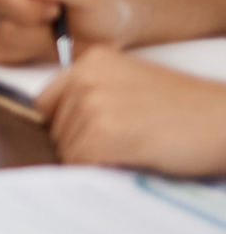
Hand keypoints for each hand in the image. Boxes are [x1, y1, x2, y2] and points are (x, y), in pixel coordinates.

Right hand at [0, 0, 136, 64]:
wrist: (107, 31)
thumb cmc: (100, 6)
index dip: (25, 6)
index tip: (55, 10)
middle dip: (33, 26)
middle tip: (58, 21)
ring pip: (3, 40)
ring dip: (36, 41)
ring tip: (56, 33)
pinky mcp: (1, 44)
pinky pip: (3, 56)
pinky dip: (29, 55)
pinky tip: (46, 45)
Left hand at [39, 46, 225, 174]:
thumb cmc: (188, 111)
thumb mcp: (131, 87)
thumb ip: (93, 97)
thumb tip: (55, 133)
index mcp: (91, 61)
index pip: (46, 104)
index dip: (67, 128)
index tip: (90, 138)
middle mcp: (86, 76)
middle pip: (53, 129)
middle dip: (80, 146)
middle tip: (125, 146)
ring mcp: (94, 102)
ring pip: (66, 150)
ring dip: (94, 161)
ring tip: (134, 151)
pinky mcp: (105, 132)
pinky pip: (80, 164)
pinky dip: (101, 172)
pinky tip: (133, 161)